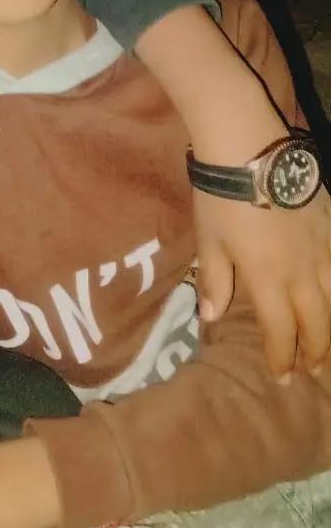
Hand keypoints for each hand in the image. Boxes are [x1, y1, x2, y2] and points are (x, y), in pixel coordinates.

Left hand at [194, 186, 330, 377]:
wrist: (251, 149)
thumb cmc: (221, 196)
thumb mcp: (209, 241)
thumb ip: (214, 281)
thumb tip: (211, 318)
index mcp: (268, 278)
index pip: (280, 330)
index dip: (282, 358)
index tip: (282, 378)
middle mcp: (303, 271)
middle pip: (316, 322)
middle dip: (315, 352)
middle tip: (313, 372)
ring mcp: (324, 248)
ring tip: (329, 346)